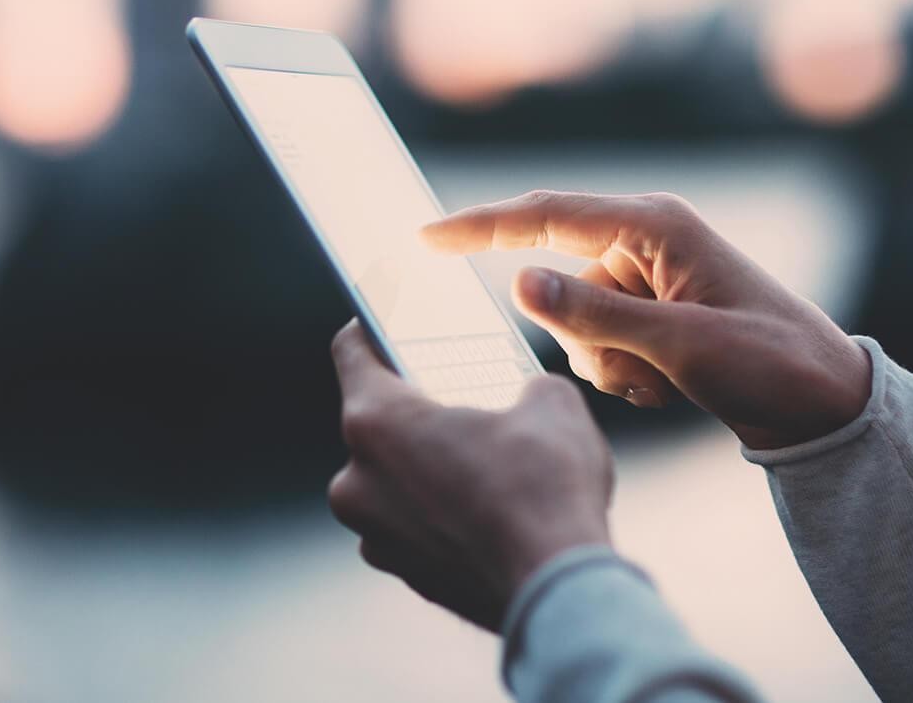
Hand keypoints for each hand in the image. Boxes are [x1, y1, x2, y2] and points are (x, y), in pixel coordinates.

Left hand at [327, 321, 613, 630]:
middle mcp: (357, 480)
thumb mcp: (550, 402)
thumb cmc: (546, 489)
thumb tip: (526, 395)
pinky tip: (489, 504)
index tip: (390, 322)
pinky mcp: (404, 574)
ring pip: (393, 479)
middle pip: (376, 421)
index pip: (352, 351)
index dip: (374, 326)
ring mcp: (374, 534)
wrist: (560, 590)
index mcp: (376, 422)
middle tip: (462, 395)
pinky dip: (440, 511)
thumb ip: (522, 383)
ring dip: (427, 464)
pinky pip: (413, 524)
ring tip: (485, 456)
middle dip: (417, 406)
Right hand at [422, 191, 870, 449]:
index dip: (479, 226)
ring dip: (608, 361)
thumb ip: (593, 313)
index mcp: (655, 225)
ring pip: (573, 322)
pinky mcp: (650, 313)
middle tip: (644, 366)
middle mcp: (645, 242)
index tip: (424, 236)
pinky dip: (621, 372)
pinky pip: (596, 342)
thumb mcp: (680, 344)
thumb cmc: (769, 362)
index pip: (545, 216)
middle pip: (560, 283)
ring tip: (668, 379)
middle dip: (586, 335)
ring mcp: (646, 279)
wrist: (822, 405)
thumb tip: (516, 281)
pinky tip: (671, 385)